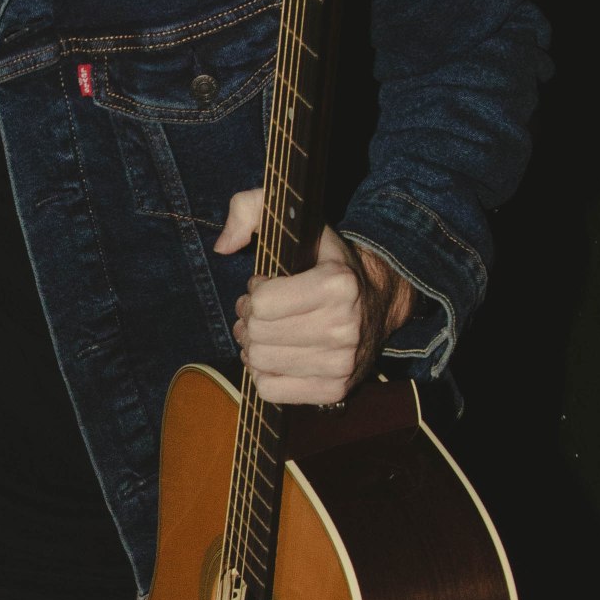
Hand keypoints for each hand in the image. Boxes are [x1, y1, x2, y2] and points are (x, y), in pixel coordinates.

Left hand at [214, 189, 413, 404]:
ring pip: (259, 362)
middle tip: (265, 312)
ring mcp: (341, 363)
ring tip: (270, 331)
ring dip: (254, 346)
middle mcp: (344, 327)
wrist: (376, 299)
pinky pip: (269, 389)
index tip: (269, 285)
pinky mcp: (333, 390)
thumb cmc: (324, 261)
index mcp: (338, 285)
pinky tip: (279, 355)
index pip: (261, 303)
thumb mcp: (294, 221)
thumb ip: (249, 209)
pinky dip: (264, 373)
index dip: (254, 293)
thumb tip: (222, 246)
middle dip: (250, 320)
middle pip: (256, 335)